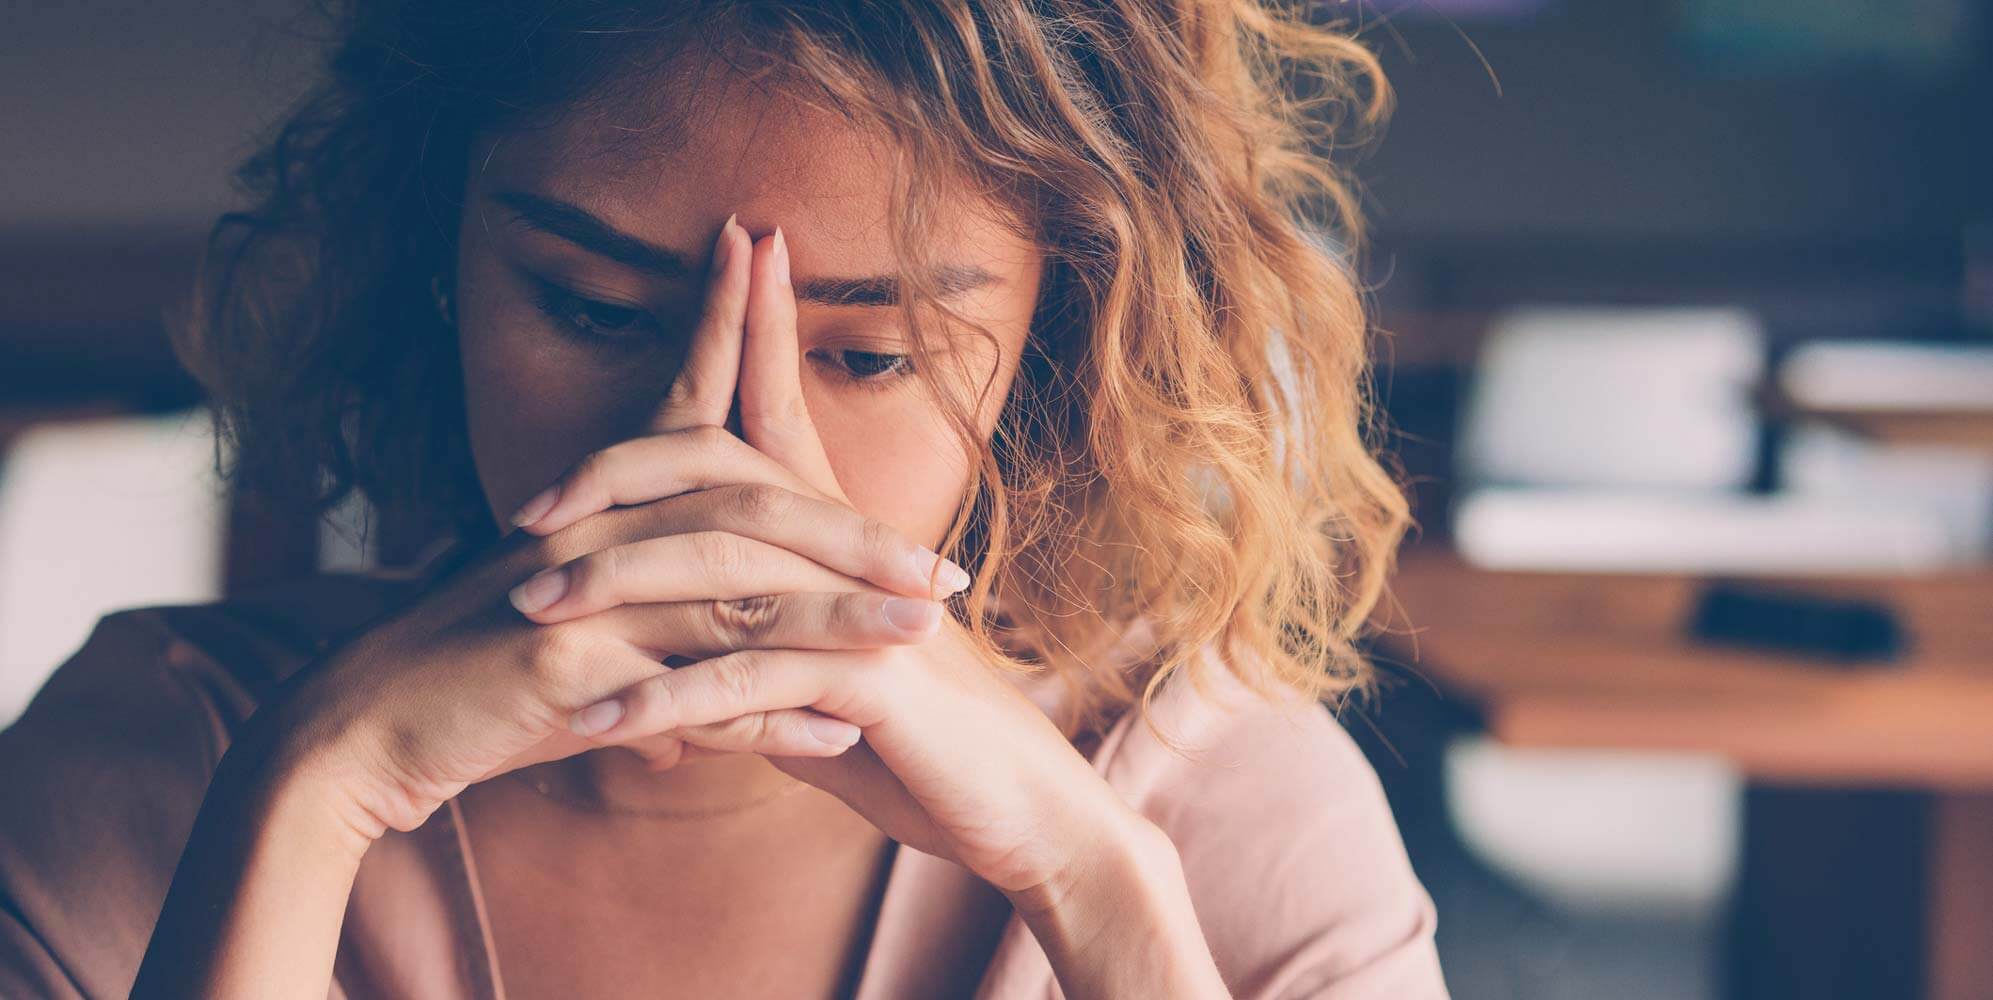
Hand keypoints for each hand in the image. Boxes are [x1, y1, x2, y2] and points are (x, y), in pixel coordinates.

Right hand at [257, 215, 967, 840]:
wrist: (365, 734)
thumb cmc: (482, 680)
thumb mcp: (588, 627)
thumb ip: (676, 621)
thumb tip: (770, 640)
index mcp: (601, 507)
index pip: (681, 402)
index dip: (726, 323)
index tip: (769, 247)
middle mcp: (596, 535)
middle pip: (746, 508)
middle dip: (854, 534)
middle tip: (948, 567)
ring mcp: (580, 598)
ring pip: (735, 596)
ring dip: (840, 618)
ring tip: (925, 631)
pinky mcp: (564, 670)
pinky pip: (689, 691)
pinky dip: (769, 719)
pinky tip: (837, 732)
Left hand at [515, 223, 1161, 907]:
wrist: (1018, 808)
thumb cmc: (920, 743)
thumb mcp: (824, 680)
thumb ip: (760, 644)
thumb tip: (686, 644)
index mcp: (843, 537)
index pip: (784, 409)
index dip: (758, 324)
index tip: (732, 243)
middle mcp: (853, 554)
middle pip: (728, 472)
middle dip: (622, 474)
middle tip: (526, 513)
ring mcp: (865, 610)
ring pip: (722, 570)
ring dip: (613, 591)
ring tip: (526, 614)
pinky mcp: (872, 680)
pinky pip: (745, 680)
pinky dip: (661, 703)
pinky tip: (595, 725)